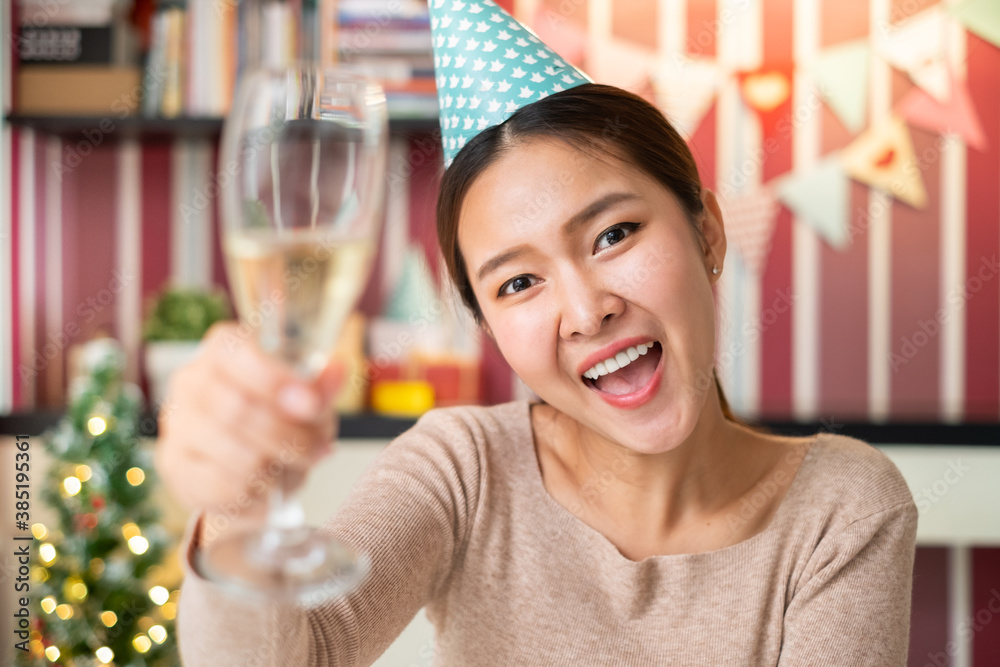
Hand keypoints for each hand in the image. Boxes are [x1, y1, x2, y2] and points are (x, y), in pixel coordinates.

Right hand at [154, 322, 339, 534]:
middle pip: (238, 407)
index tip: (310, 405)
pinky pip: (221, 485)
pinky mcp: (174, 466)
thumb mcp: (309, 403)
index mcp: (223, 350)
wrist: (248, 473)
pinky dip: (256, 490)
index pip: (235, 351)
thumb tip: (338, 368)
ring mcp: (176, 425)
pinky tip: (268, 486)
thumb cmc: (279, 424)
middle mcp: (190, 381)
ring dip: (277, 465)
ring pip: (233, 451)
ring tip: (295, 466)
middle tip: (318, 449)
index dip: (274, 378)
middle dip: (289, 434)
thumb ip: (321, 389)